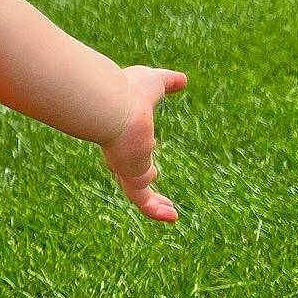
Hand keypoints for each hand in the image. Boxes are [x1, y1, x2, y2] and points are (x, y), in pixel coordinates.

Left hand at [99, 65, 187, 221]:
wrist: (113, 106)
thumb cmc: (130, 91)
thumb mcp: (154, 83)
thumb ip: (168, 82)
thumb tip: (183, 80)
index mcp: (121, 130)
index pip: (129, 141)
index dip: (141, 144)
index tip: (153, 143)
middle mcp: (119, 151)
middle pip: (129, 168)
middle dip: (143, 175)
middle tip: (154, 177)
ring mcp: (123, 167)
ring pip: (137, 190)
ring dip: (154, 202)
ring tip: (169, 211)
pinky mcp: (131, 178)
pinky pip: (144, 201)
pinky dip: (157, 211)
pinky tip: (173, 218)